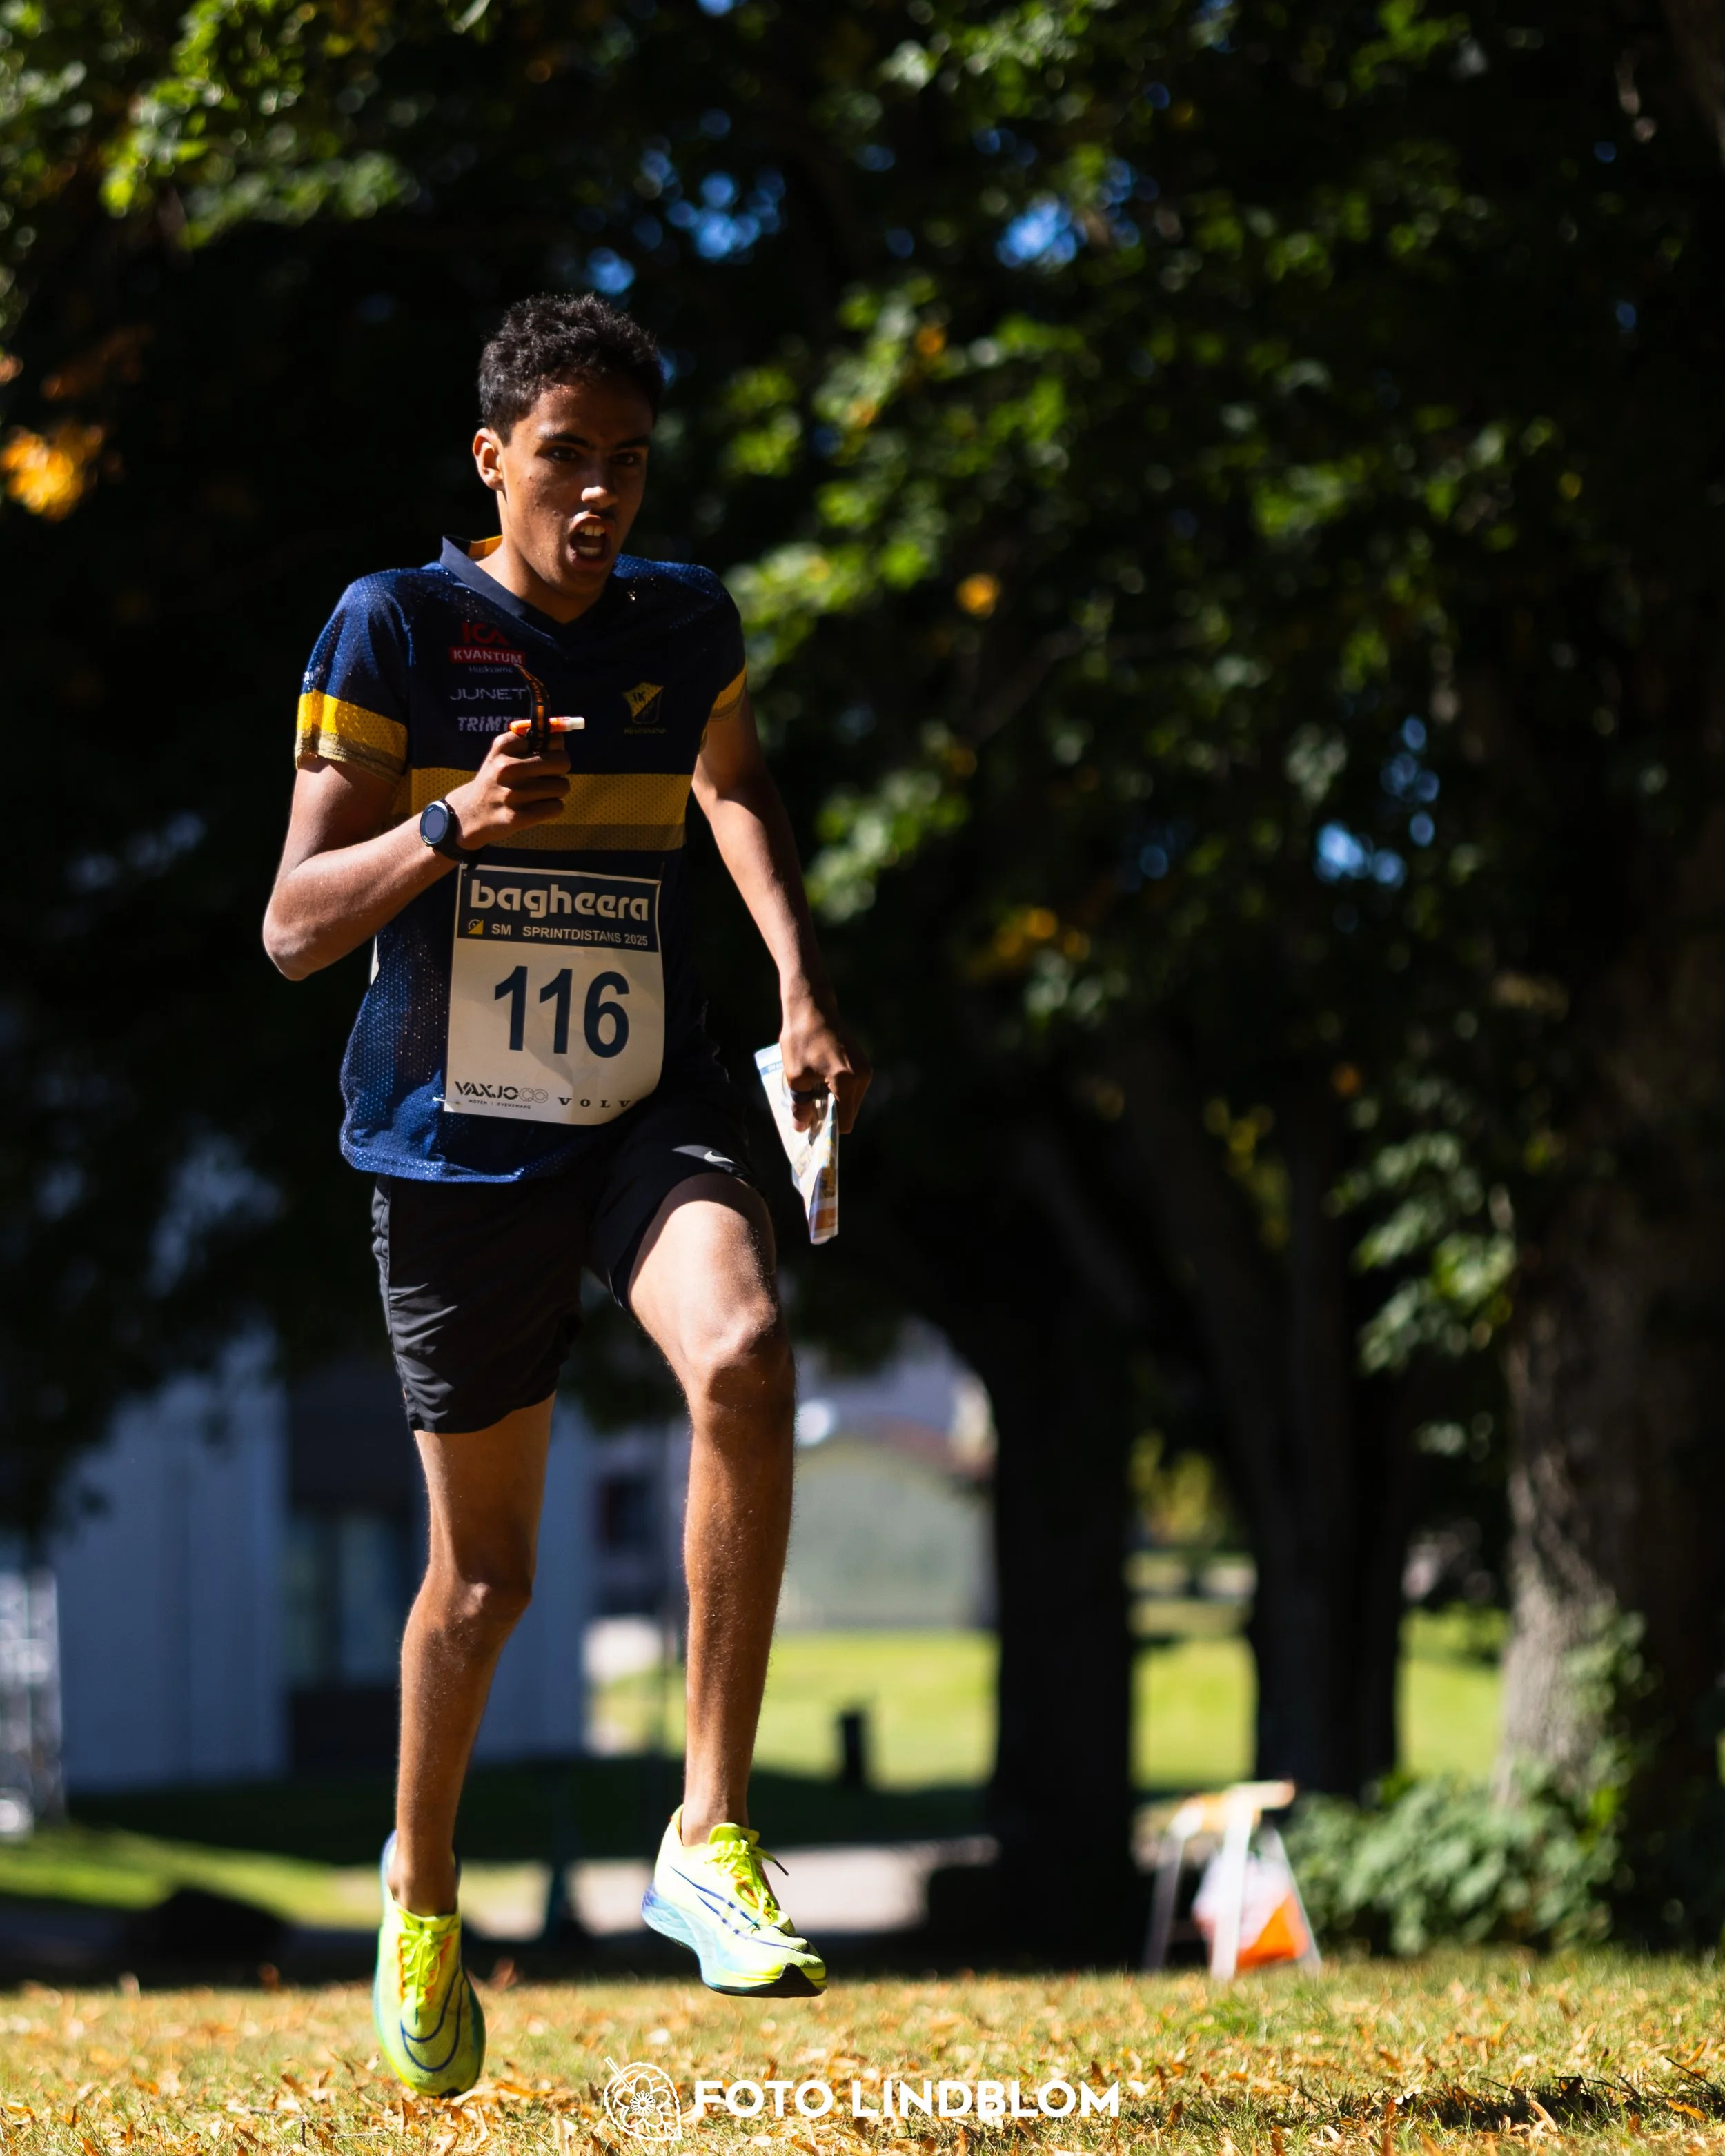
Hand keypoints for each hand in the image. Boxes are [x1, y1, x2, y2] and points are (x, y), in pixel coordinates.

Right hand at [443, 723, 575, 848]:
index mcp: (503, 747)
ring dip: (557, 790)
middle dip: (560, 769)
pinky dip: (553, 807)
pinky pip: (557, 807)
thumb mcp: (502, 753)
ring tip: (540, 792)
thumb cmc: (497, 780)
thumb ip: (530, 740)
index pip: (553, 739)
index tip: (545, 755)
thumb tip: (560, 734)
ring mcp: (512, 794)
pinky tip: (538, 806)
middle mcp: (506, 768)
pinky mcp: (517, 817)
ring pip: (562, 786)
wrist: (471, 813)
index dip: (554, 748)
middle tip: (549, 775)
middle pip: (562, 762)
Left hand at [780, 990, 870, 1134]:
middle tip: (806, 1109)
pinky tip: (819, 1080)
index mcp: (846, 1082)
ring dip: (832, 1102)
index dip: (828, 1130)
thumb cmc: (801, 1039)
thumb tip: (802, 1128)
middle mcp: (862, 1077)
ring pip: (850, 1101)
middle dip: (829, 1115)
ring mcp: (865, 1069)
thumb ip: (800, 1106)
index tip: (811, 1129)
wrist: (812, 1006)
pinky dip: (837, 1090)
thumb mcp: (795, 1076)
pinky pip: (851, 1087)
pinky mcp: (862, 1062)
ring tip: (811, 1090)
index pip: (844, 1122)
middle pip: (848, 1113)